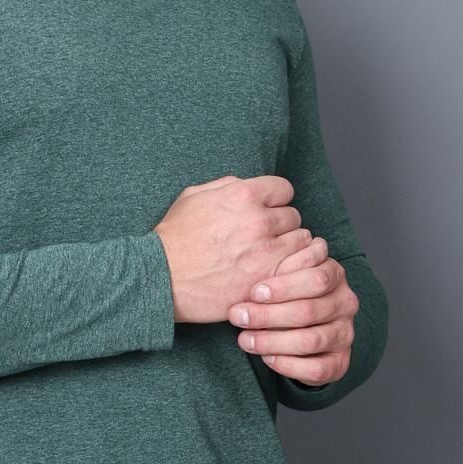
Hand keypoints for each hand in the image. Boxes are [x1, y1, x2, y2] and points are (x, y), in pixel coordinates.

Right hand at [153, 174, 311, 323]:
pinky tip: (275, 271)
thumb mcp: (193, 196)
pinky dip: (291, 268)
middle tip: (263, 238)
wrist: (161, 277)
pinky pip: (299, 267)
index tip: (265, 212)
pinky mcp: (269, 278)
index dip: (274, 201)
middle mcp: (259, 220)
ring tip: (268, 256)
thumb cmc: (174, 238)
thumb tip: (248, 184)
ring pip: (301, 241)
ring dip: (288, 247)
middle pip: (293, 216)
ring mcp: (266, 251)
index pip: (284, 190)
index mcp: (242, 195)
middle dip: (280, 226)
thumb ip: (227, 186)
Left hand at [227, 240, 359, 386]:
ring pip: (311, 340)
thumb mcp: (280, 275)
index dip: (284, 287)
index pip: (317, 279)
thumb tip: (253, 259)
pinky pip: (317, 368)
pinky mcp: (340, 362)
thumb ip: (274, 264)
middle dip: (268, 315)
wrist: (300, 327)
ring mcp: (345, 334)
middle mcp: (345, 304)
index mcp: (334, 275)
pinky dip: (288, 365)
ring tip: (245, 340)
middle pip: (309, 311)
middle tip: (238, 316)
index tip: (254, 292)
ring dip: (272, 341)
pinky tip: (267, 358)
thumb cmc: (284, 294)